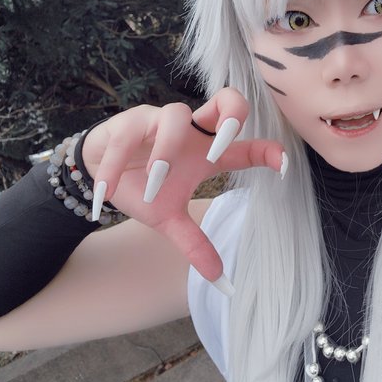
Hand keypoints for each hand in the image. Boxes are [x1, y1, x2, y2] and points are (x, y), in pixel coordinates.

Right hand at [81, 88, 285, 291]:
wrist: (99, 173)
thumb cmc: (146, 186)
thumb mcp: (171, 216)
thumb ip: (196, 242)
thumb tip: (221, 281)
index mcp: (208, 149)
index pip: (245, 145)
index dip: (266, 150)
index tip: (282, 164)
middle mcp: (191, 129)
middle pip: (225, 100)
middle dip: (231, 113)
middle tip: (224, 147)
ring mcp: (159, 121)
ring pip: (174, 116)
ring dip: (167, 150)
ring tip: (156, 179)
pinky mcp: (126, 123)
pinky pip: (126, 135)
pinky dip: (117, 163)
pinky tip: (108, 190)